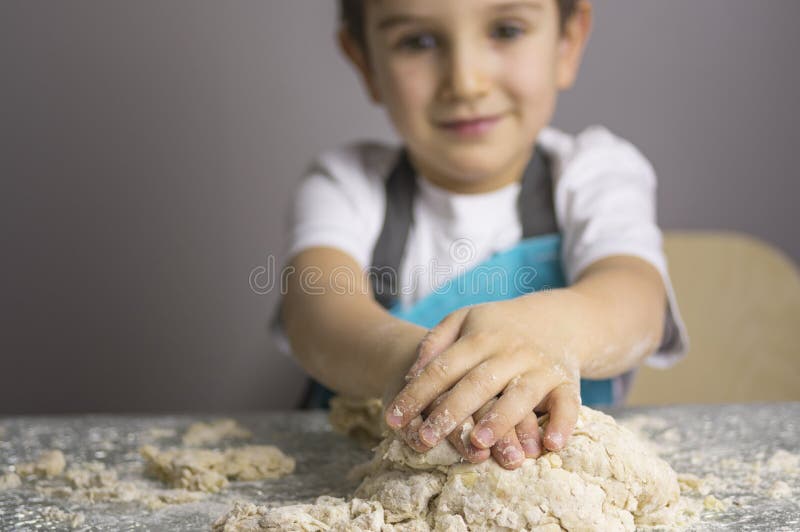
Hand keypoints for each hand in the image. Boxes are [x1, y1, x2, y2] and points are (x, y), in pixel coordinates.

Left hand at [385, 291, 583, 465]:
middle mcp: (510, 352)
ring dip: (501, 419)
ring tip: (480, 443)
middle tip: (427, 439)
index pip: (443, 367)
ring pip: (520, 394)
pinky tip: (550, 445)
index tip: (392, 418)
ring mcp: (540, 367)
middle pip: (477, 383)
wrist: (559, 318)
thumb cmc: (500, 326)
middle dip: (451, 412)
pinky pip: (569, 404)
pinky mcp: (567, 382)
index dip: (416, 393)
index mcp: (480, 337)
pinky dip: (563, 424)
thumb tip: (411, 373)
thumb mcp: (466, 319)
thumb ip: (436, 341)